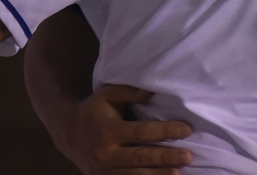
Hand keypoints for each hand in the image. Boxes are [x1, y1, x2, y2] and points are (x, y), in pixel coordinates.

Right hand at [52, 83, 193, 174]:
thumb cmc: (93, 110)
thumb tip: (153, 90)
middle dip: (166, 157)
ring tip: (178, 173)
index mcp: (109, 130)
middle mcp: (106, 153)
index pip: (142, 132)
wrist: (67, 133)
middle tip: (188, 157)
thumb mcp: (107, 95)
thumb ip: (129, 92)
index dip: (165, 131)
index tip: (187, 129)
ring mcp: (104, 171)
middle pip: (141, 157)